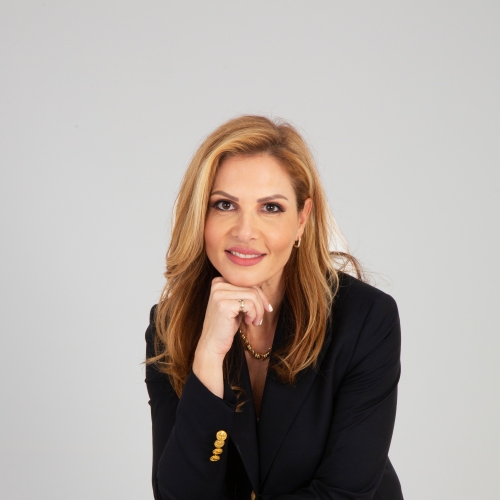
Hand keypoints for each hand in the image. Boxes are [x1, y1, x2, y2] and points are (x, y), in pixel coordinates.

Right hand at [192, 277, 271, 396]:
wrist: (212, 344)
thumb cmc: (226, 325)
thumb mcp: (235, 304)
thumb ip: (244, 292)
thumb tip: (261, 283)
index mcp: (219, 281)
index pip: (247, 281)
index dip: (260, 295)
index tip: (265, 308)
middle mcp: (218, 284)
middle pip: (251, 287)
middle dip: (261, 303)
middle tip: (260, 318)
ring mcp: (219, 294)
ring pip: (253, 295)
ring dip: (258, 311)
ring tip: (254, 321)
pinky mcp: (224, 304)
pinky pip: (249, 304)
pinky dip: (254, 314)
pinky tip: (248, 322)